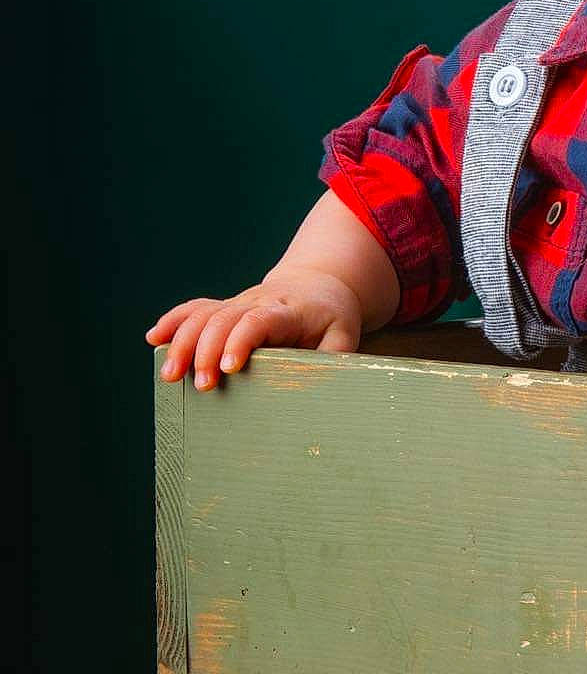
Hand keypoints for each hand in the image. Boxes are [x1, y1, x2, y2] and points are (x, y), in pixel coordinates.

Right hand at [145, 270, 363, 390]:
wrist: (320, 285)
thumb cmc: (332, 318)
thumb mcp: (344, 336)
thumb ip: (335, 359)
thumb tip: (323, 387)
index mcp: (287, 310)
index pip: (258, 320)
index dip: (239, 341)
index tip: (228, 368)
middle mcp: (258, 303)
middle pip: (224, 319)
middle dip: (206, 351)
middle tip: (200, 386)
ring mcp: (238, 304)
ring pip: (204, 314)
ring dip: (183, 342)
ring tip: (170, 375)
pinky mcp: (226, 307)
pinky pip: (196, 309)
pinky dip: (174, 321)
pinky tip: (154, 338)